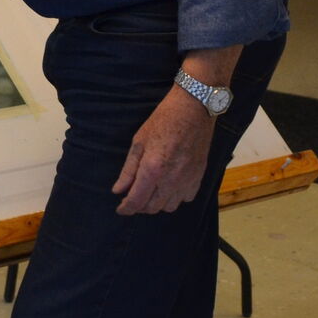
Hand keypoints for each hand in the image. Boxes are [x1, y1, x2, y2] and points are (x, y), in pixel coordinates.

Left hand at [111, 86, 215, 214]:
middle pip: (152, 208)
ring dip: (157, 204)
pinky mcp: (199, 176)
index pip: (136, 200)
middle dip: (139, 206)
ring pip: (169, 207)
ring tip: (151, 191)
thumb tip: (118, 190)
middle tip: (133, 196)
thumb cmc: (163, 120)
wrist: (194, 108)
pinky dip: (175, 198)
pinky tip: (170, 186)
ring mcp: (187, 180)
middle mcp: (171, 180)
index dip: (126, 208)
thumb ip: (129, 170)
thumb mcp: (139, 141)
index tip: (120, 209)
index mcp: (152, 169)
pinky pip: (186, 198)